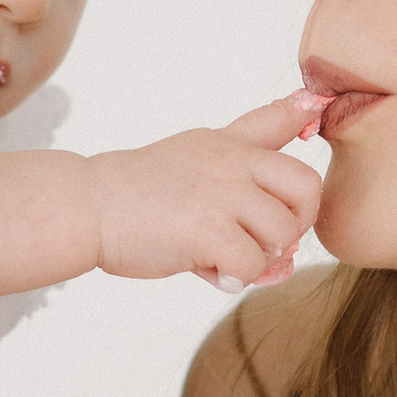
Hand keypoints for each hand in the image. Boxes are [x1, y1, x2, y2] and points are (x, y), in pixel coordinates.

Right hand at [85, 97, 323, 292]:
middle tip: (263, 238)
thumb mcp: (191, 159)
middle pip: (307, 187)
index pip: (285, 117)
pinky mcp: (209, 229)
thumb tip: (287, 240)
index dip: (306, 122)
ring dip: (259, 257)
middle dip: (296, 223)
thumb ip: (235, 182)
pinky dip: (235, 278)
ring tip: (222, 258)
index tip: (307, 128)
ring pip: (282, 234)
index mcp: (228, 143)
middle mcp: (232, 160)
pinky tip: (209, 271)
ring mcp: (222, 193)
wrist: (88, 207)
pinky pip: (254, 265)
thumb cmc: (137, 195)